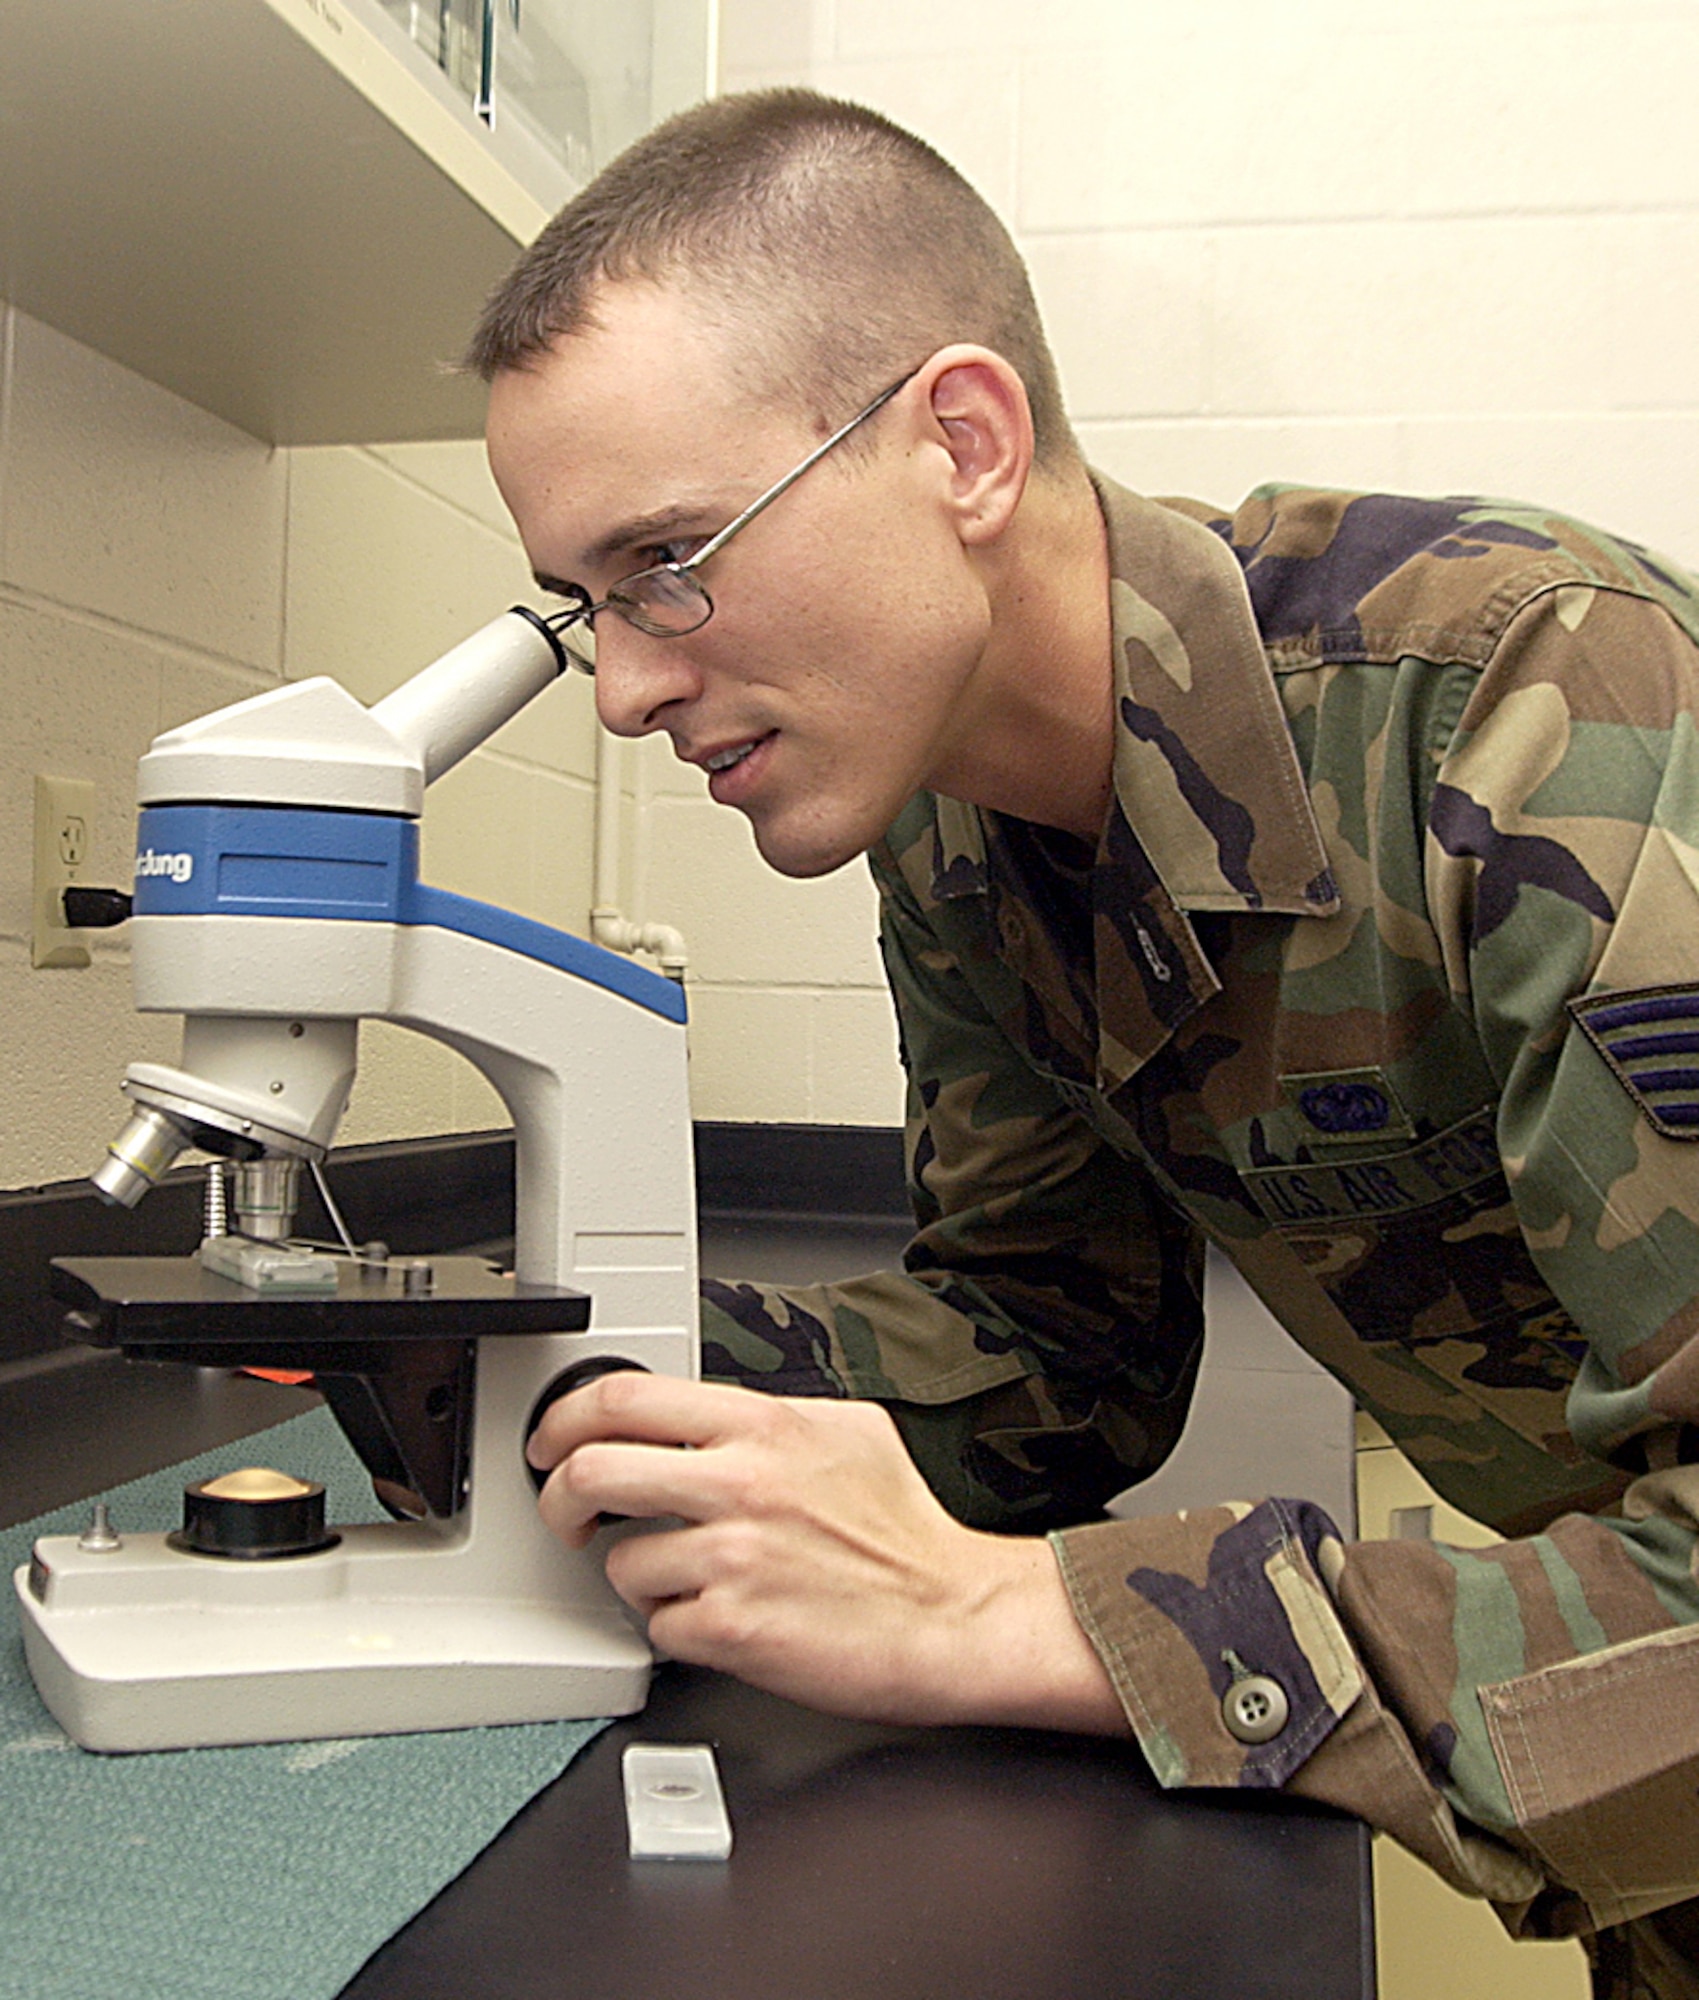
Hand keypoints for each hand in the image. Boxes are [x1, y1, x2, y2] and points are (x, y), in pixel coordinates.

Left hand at [525, 1371, 1127, 1733]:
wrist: (954, 1616)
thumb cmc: (908, 1531)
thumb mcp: (848, 1429)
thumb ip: (768, 1415)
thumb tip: (706, 1415)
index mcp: (764, 1425)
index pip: (624, 1397)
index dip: (564, 1419)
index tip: (553, 1443)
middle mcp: (742, 1483)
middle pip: (591, 1471)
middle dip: (560, 1499)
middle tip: (570, 1515)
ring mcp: (733, 1558)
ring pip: (620, 1562)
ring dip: (641, 1578)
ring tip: (693, 1581)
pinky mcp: (732, 1630)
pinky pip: (658, 1627)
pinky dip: (680, 1629)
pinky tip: (724, 1618)